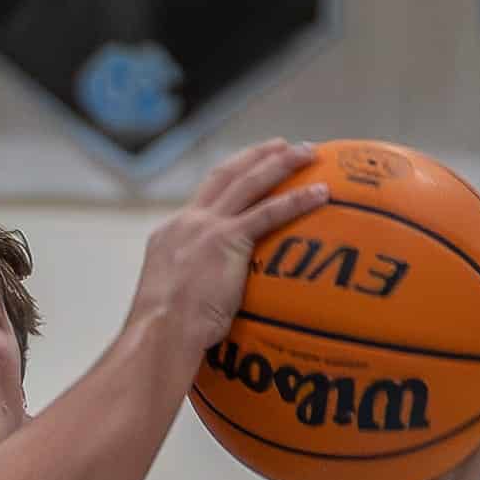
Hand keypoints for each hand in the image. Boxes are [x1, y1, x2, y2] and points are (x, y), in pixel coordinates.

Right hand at [126, 138, 327, 358]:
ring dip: (281, 163)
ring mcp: (205, 227)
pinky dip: (297, 200)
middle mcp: (186, 222)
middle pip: (224, 175)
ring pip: (249, 183)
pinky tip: (322, 193)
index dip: (230, 179)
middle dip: (255, 156)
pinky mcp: (226, 240)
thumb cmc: (164, 333)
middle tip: (282, 145)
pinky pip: (269, 212)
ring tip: (309, 152)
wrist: (158, 332)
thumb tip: (207, 310)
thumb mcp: (171, 303)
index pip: (203, 199)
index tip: (250, 169)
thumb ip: (192, 292)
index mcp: (170, 234)